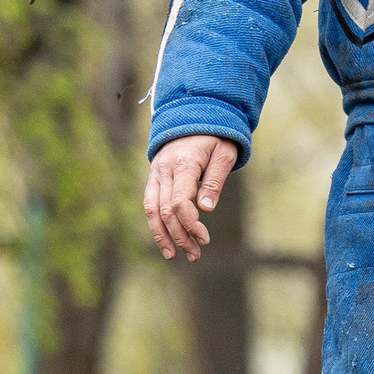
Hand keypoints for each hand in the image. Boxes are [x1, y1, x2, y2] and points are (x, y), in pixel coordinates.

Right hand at [144, 135, 239, 261]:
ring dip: (163, 235)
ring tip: (174, 256)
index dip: (190, 224)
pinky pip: (149, 204)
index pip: (180, 201)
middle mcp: (164, 170)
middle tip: (195, 255)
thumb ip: (215, 181)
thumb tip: (206, 209)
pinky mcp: (153, 178)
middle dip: (179, 235)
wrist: (193, 117)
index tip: (204, 239)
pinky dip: (155, 224)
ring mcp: (155, 174)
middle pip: (166, 210)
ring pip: (152, 210)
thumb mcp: (224, 153)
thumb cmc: (215, 137)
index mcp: (183, 163)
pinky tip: (165, 242)